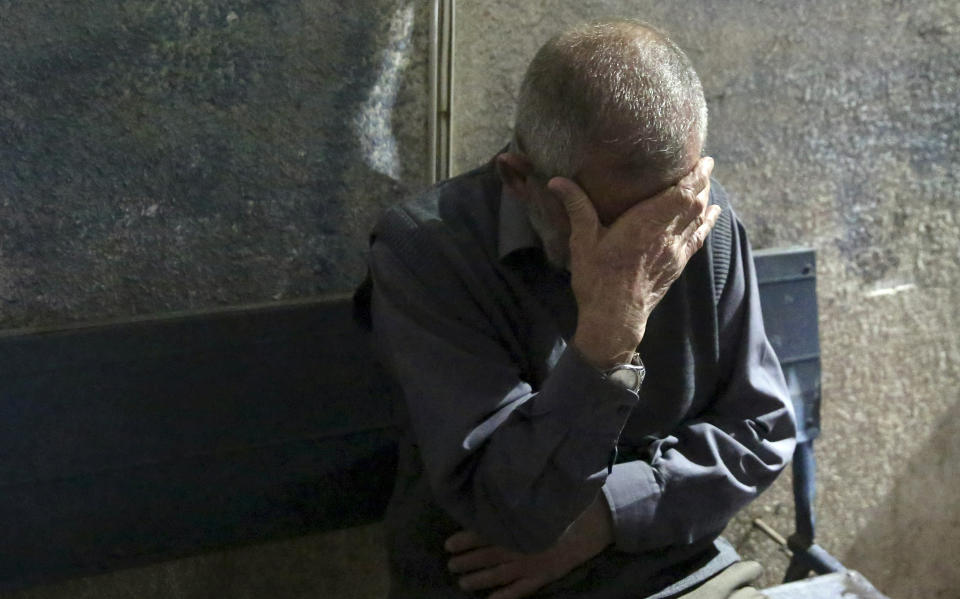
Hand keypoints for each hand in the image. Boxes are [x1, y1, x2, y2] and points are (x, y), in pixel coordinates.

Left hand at [444, 495, 612, 598]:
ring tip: (463, 584)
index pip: (484, 533)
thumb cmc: (567, 502)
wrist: (599, 518)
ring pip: (499, 574)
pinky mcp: (545, 575)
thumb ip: (517, 502)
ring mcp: (533, 563)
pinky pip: (521, 590)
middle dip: (467, 562)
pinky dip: (505, 597)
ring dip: (479, 580)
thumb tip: (490, 499)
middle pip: (487, 555)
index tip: (448, 544)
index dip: (465, 540)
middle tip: (450, 566)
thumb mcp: (540, 496)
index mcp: (518, 523)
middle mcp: (522, 545)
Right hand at [548, 157, 719, 368]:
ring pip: (699, 218)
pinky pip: (698, 239)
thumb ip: (576, 207)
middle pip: (695, 202)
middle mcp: (666, 235)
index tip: (703, 159)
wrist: (615, 318)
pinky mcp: (676, 265)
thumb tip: (557, 181)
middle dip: (702, 182)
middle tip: (705, 164)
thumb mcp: (582, 241)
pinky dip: (707, 222)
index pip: (681, 194)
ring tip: (707, 183)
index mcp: (646, 224)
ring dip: (706, 198)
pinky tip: (713, 213)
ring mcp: (674, 251)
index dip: (695, 176)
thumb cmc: (597, 279)